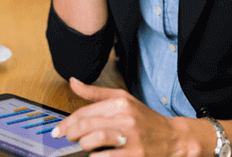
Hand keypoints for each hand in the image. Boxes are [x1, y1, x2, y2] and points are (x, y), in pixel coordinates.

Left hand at [52, 78, 196, 156]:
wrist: (173, 138)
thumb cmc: (145, 119)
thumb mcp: (123, 99)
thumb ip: (95, 92)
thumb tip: (73, 82)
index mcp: (121, 103)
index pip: (85, 111)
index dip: (67, 122)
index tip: (58, 130)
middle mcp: (126, 118)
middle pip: (87, 125)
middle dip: (71, 133)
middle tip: (68, 138)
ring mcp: (131, 137)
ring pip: (95, 139)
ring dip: (84, 144)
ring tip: (84, 145)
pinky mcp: (135, 155)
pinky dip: (96, 156)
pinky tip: (96, 154)